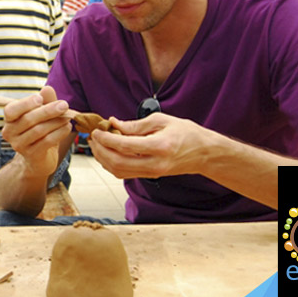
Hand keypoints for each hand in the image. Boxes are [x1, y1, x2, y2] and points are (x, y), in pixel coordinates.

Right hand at [1, 85, 72, 177]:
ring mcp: (19, 146)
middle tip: (64, 105)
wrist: (39, 160)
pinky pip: (47, 141)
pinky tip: (67, 127)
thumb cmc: (40, 132)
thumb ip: (45, 101)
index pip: (11, 110)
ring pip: (39, 130)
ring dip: (56, 122)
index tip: (40, 99)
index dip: (25, 103)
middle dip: (48, 110)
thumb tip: (47, 89)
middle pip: (28, 119)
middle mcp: (10, 133)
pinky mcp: (32, 155)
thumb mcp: (43, 114)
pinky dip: (59, 133)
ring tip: (68, 117)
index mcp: (10, 120)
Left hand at [87, 113, 209, 178]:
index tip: (97, 131)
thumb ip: (136, 124)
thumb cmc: (187, 134)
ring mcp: (152, 172)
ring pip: (119, 171)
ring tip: (97, 145)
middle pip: (118, 163)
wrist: (204, 154)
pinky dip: (112, 164)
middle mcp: (155, 163)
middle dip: (100, 151)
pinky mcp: (150, 176)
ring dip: (103, 159)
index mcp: (159, 146)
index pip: (125, 145)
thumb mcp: (162, 120)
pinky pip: (125, 173)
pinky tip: (107, 153)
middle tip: (93, 138)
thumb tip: (114, 123)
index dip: (106, 139)